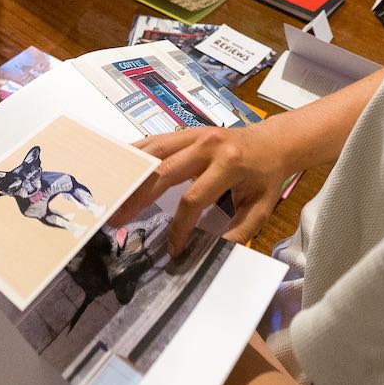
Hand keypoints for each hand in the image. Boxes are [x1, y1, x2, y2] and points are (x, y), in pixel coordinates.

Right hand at [109, 123, 294, 257]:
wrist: (273, 141)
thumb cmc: (266, 175)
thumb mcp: (262, 207)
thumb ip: (240, 230)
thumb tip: (213, 252)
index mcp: (229, 163)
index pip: (193, 199)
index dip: (180, 227)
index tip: (174, 249)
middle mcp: (207, 144)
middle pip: (164, 172)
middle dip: (138, 198)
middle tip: (116, 219)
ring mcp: (193, 134)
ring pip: (153, 152)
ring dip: (130, 174)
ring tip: (110, 195)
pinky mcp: (185, 132)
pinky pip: (154, 140)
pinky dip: (135, 154)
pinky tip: (119, 167)